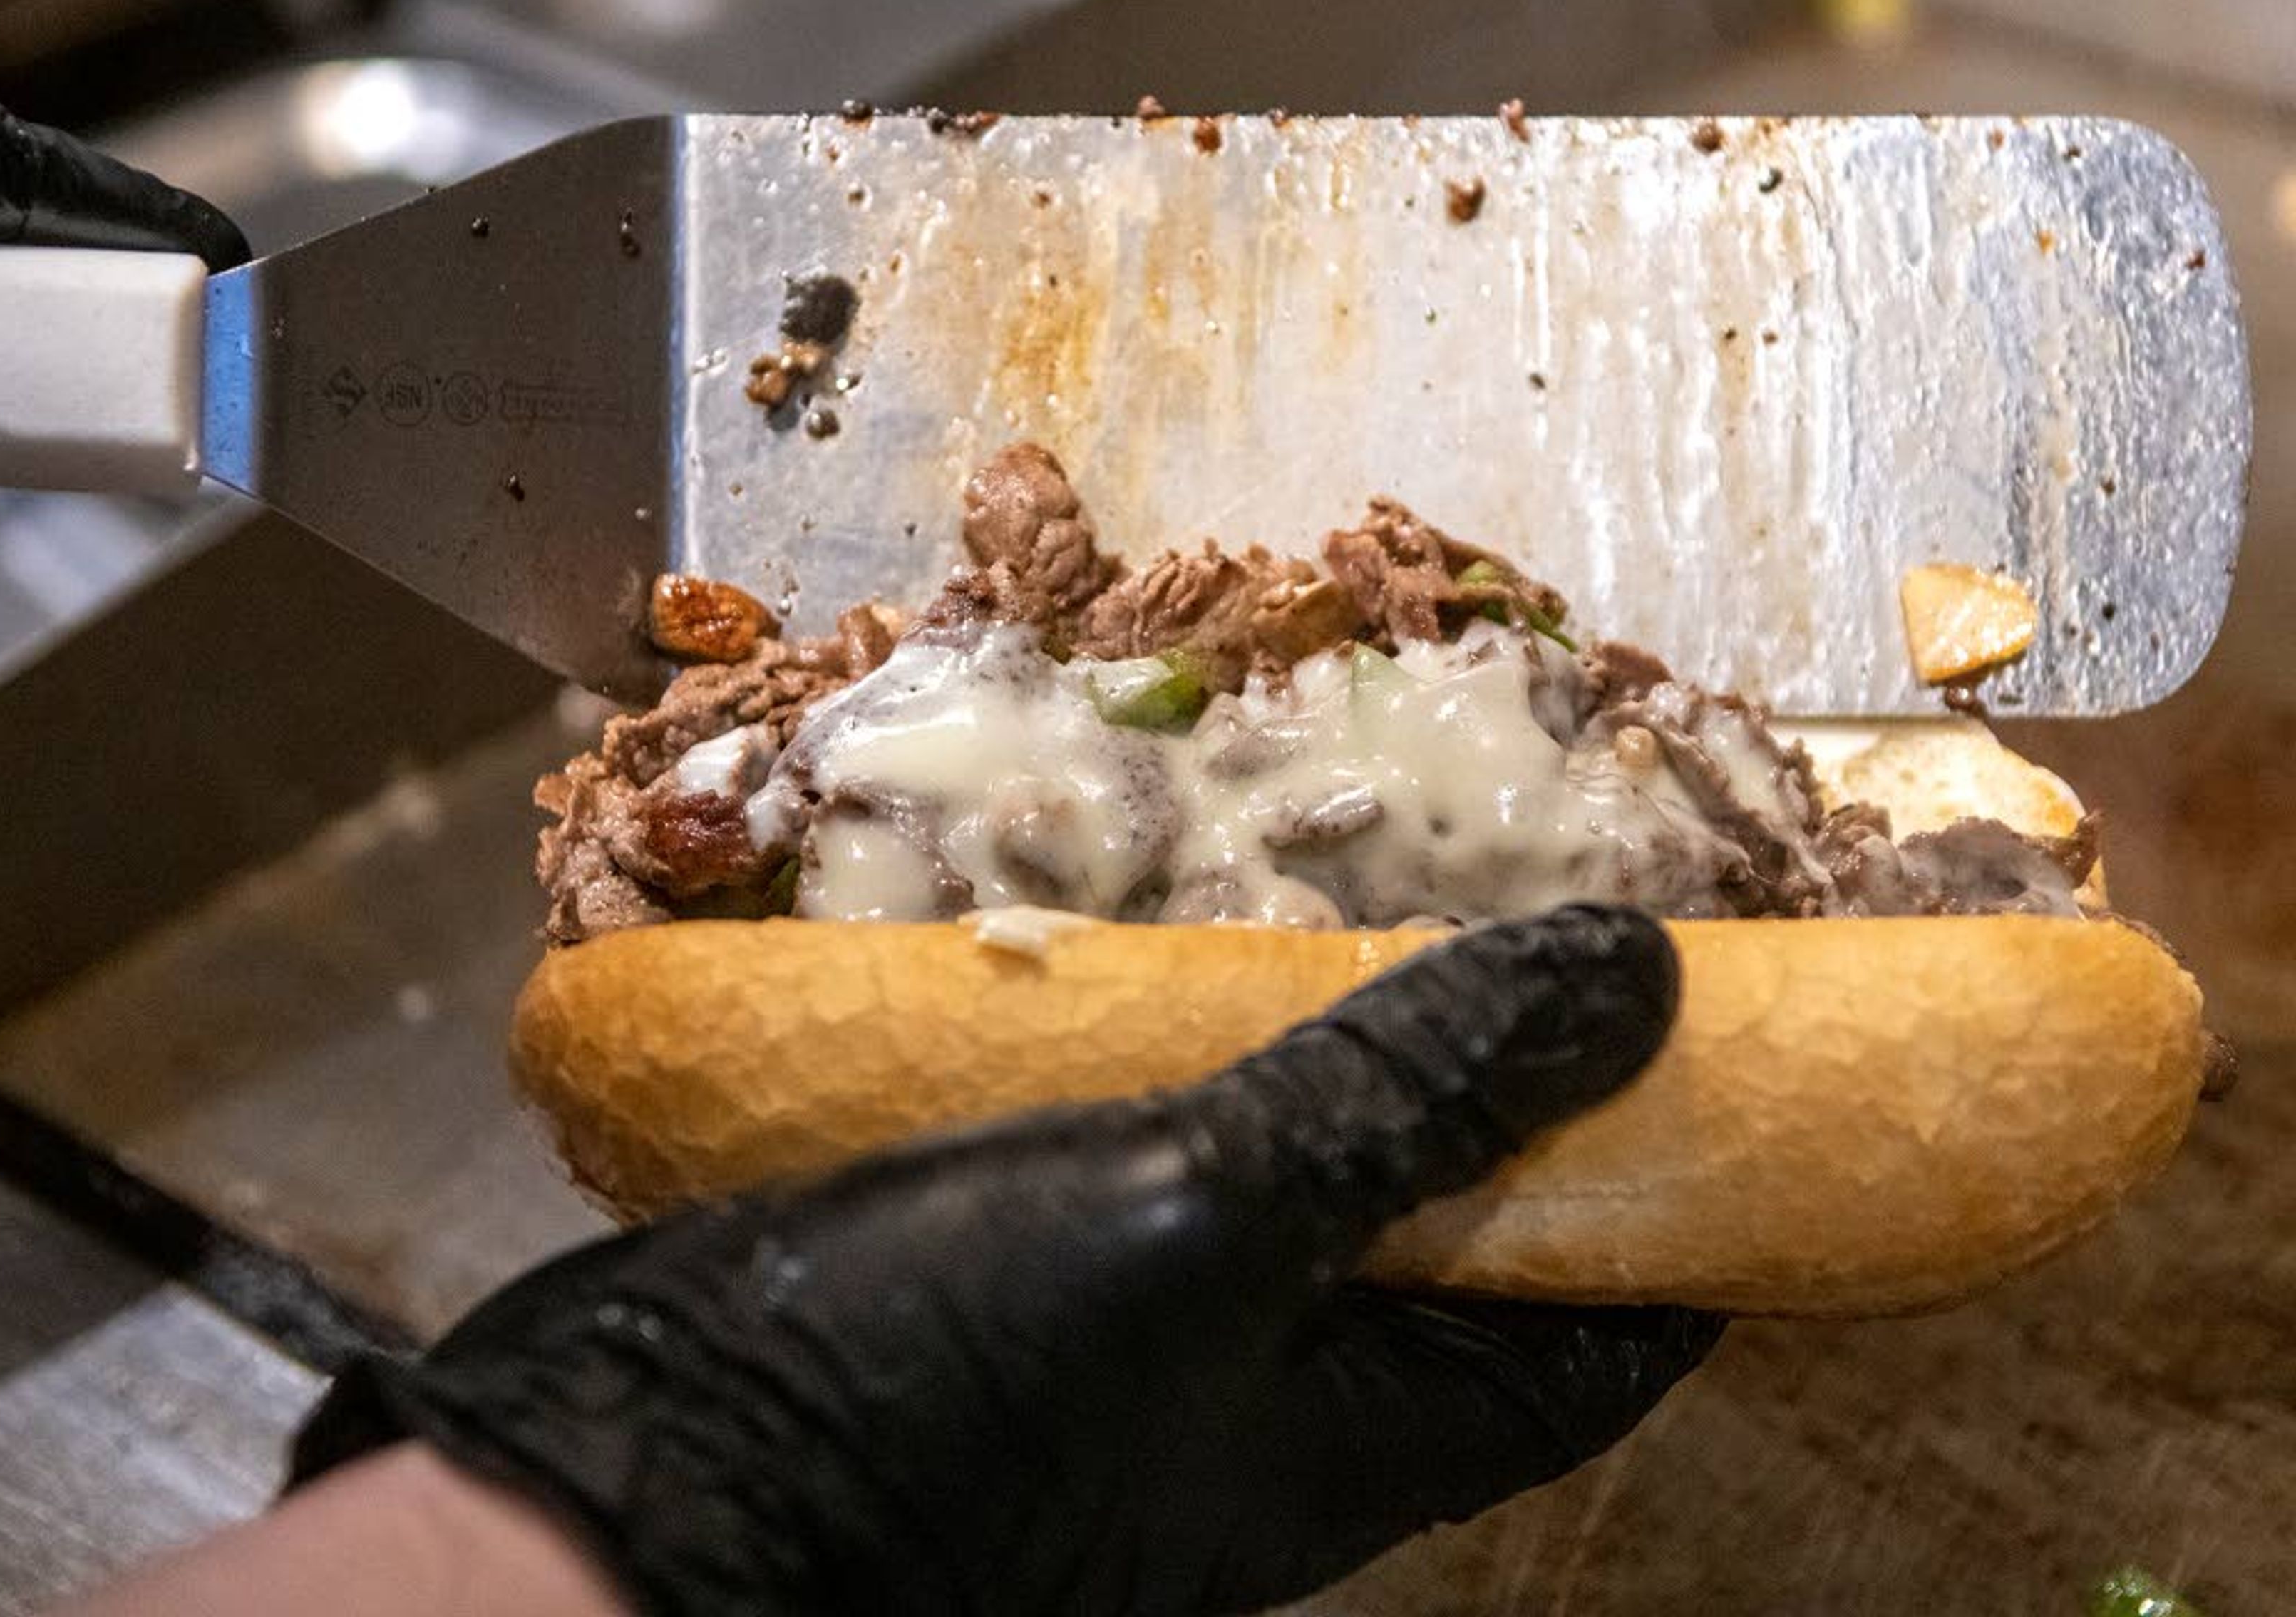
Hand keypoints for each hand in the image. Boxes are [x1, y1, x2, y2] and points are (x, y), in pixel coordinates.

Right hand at [294, 905, 1719, 1616]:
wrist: (636, 1496)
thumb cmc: (944, 1397)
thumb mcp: (1204, 1227)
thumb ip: (1403, 1104)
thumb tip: (1635, 979)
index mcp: (1349, 1437)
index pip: (1592, 1350)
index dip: (1690, 1227)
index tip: (1753, 1093)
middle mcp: (1247, 1408)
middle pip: (1431, 1259)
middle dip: (1489, 1105)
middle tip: (1528, 927)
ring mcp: (1108, 1347)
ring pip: (1265, 1197)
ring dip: (1309, 1056)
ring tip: (1335, 894)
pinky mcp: (982, 1282)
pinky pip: (1114, 1163)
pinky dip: (1148, 1057)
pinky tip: (1115, 950)